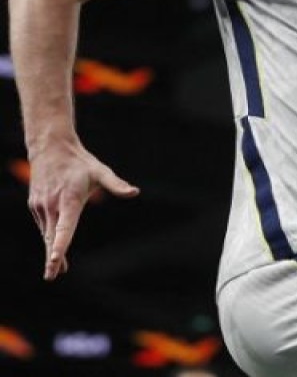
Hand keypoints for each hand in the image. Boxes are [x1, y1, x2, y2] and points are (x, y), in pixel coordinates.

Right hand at [27, 139, 138, 280]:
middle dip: (52, 257)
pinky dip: (48, 236)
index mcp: (68, 200)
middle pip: (51, 236)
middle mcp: (51, 205)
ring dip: (51, 249)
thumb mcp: (101, 171)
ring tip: (57, 268)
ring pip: (46, 232)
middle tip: (52, 276)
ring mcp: (40, 206)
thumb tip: (135, 192)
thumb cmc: (79, 162)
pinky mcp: (34, 205)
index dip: (59, 246)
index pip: (64, 228)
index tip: (54, 260)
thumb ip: (116, 184)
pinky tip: (53, 244)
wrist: (50, 148)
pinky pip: (44, 225)